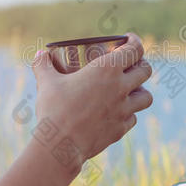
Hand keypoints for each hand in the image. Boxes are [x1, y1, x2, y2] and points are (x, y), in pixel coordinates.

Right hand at [31, 33, 152, 170]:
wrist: (60, 145)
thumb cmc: (54, 109)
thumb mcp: (46, 83)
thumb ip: (43, 65)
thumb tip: (38, 55)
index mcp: (107, 69)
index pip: (134, 49)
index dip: (135, 41)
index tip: (129, 39)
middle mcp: (120, 87)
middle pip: (146, 71)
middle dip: (141, 64)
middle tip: (131, 64)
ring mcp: (124, 109)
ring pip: (146, 97)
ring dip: (141, 90)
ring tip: (131, 90)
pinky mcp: (121, 128)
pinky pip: (133, 117)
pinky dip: (129, 113)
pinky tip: (119, 112)